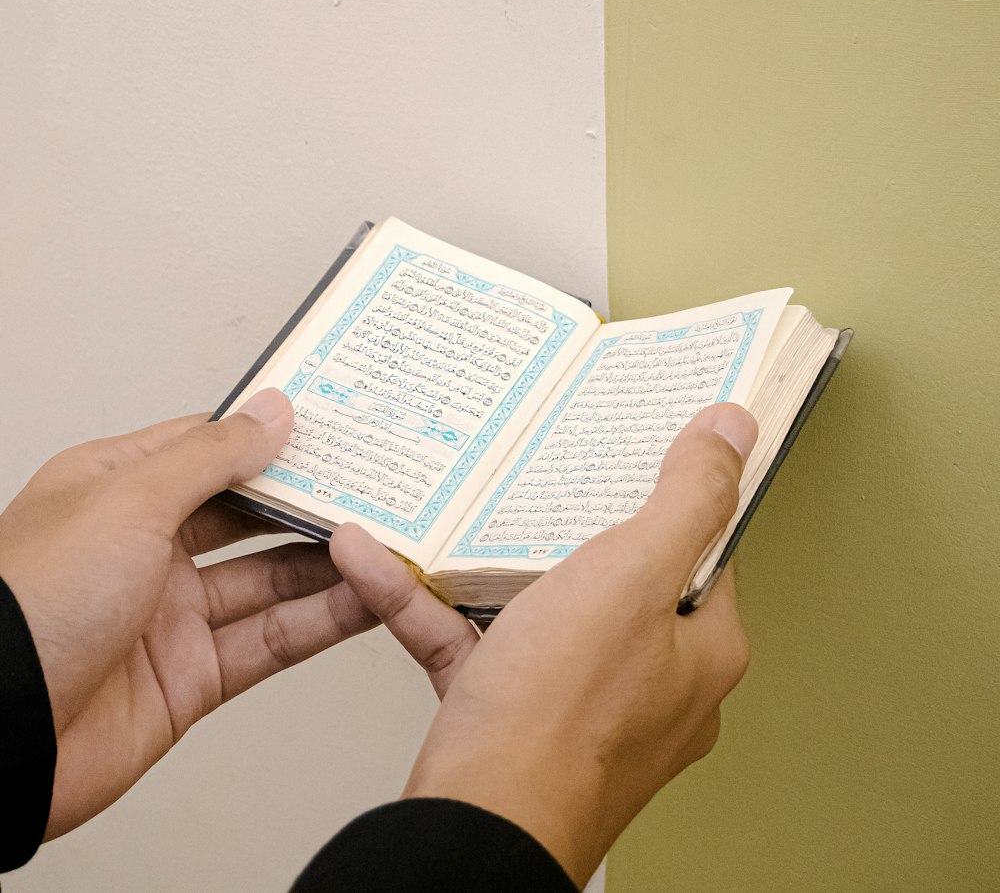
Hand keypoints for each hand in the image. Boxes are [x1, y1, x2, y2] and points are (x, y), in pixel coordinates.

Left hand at [0, 389, 376, 837]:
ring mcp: (167, 614)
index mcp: (115, 489)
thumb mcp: (129, 502)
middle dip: (308, 498)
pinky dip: (321, 620)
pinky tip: (365, 599)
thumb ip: (212, 457)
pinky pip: (269, 639)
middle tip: (374, 481)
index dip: (268, 435)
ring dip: (327, 561)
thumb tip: (271, 412)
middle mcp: (142, 547)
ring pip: (268, 578)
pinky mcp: (189, 677)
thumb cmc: (29, 604)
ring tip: (386, 537)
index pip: (207, 446)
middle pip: (246, 513)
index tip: (329, 425)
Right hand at [330, 402, 756, 888]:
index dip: (674, 493)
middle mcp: (650, 685)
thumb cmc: (560, 719)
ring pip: (535, 607)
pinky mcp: (508, 717)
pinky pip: (466, 640)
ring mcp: (576, 705)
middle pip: (618, 576)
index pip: (704, 551)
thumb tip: (733, 431)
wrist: (474, 825)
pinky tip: (378, 560)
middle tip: (541, 460)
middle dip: (568, 520)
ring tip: (454, 503)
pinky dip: (425, 600)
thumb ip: (687, 499)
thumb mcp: (635, 576)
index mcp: (701, 651)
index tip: (642, 444)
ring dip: (484, 557)